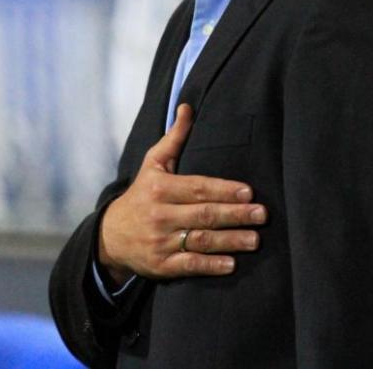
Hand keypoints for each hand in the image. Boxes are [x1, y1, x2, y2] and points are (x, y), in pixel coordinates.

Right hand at [98, 104, 265, 282]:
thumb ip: (174, 138)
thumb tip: (187, 107)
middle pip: (203, 214)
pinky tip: (231, 264)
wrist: (110, 236)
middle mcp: (159, 214)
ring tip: (255, 239)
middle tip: (262, 215)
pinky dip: (210, 265)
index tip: (249, 192)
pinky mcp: (161, 265)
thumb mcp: (152, 164)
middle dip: (235, 215)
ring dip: (230, 240)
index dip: (223, 190)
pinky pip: (189, 265)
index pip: (197, 188)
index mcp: (159, 187)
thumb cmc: (141, 195)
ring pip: (200, 240)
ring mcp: (160, 241)